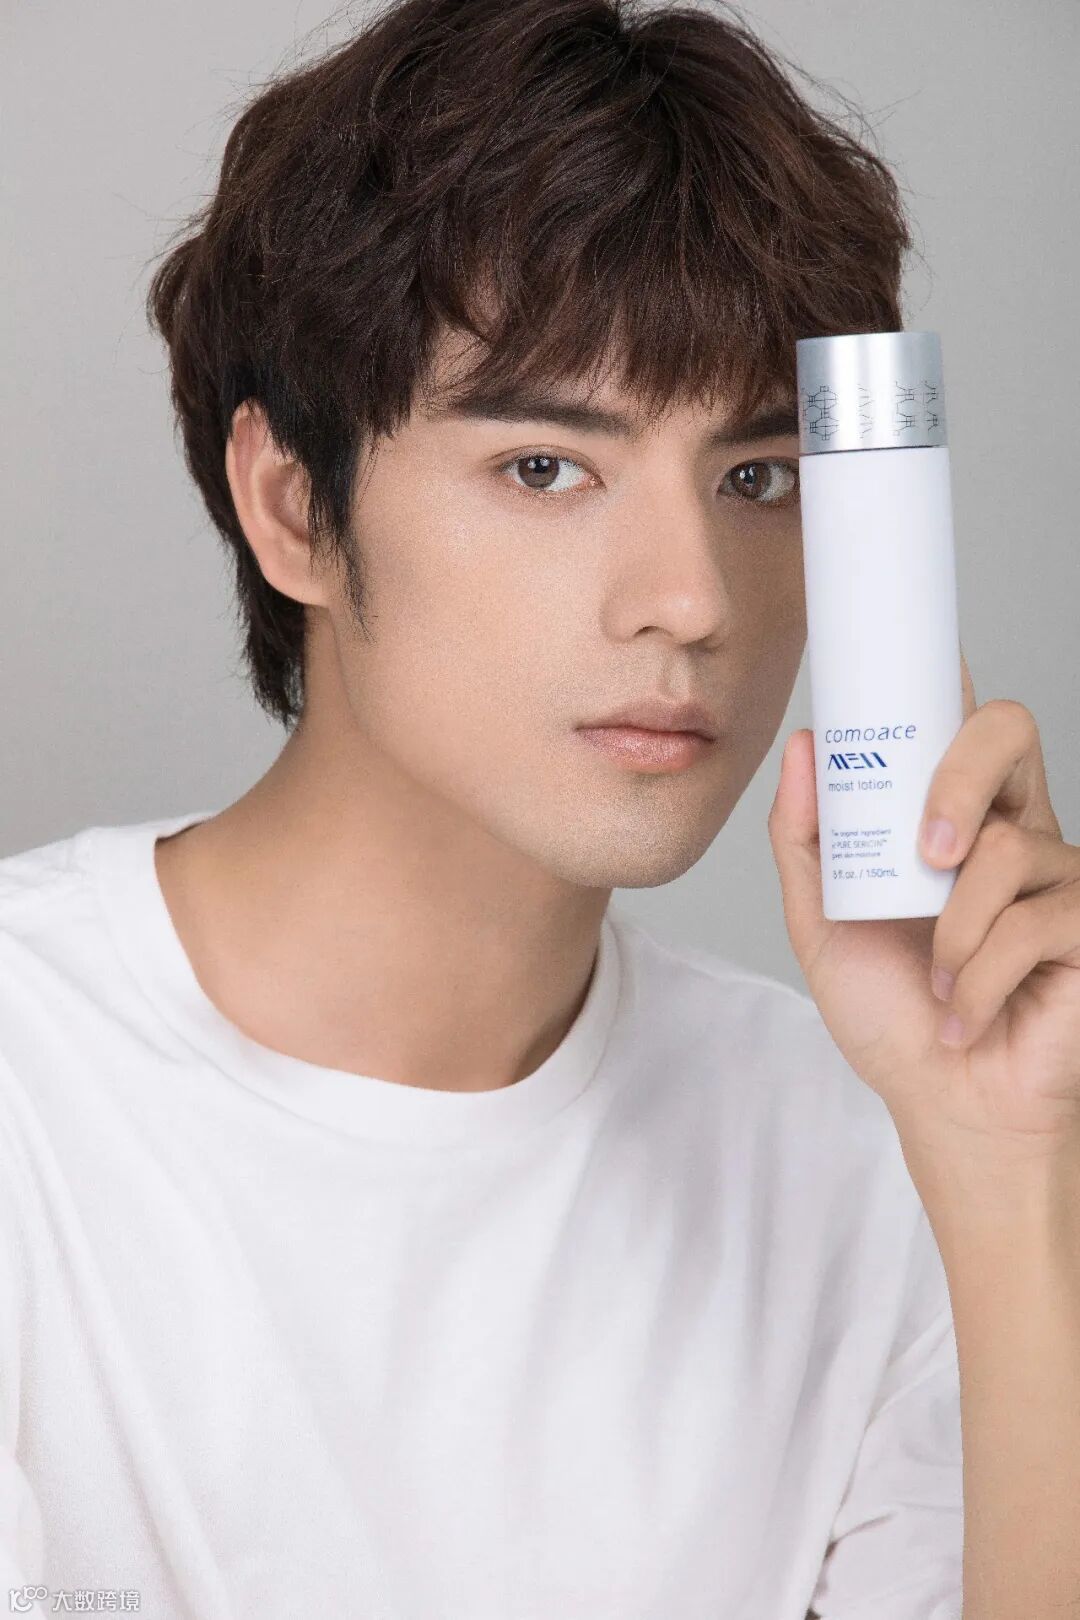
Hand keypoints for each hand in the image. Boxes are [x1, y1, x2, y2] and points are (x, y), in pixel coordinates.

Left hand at [768, 649, 1079, 1168]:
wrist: (944, 1106)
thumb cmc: (894, 1017)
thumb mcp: (822, 924)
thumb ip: (807, 840)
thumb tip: (804, 747)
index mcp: (951, 818)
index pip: (957, 723)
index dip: (947, 675)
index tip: (923, 643)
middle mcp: (1011, 830)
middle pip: (1007, 734)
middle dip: (957, 778)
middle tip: (926, 850)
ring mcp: (1056, 877)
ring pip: (1010, 846)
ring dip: (954, 929)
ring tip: (937, 979)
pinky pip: (1035, 921)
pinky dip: (980, 975)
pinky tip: (966, 1011)